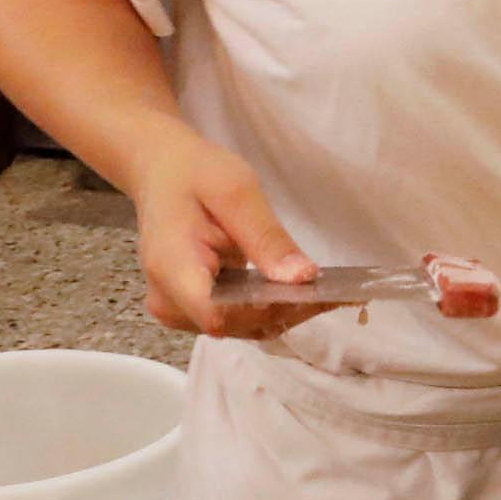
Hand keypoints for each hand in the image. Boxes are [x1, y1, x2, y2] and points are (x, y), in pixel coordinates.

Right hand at [127, 132, 331, 339]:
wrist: (162, 173)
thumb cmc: (193, 174)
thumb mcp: (235, 191)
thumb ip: (266, 237)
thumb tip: (302, 278)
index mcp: (172, 268)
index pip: (221, 314)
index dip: (270, 309)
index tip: (313, 293)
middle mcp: (171, 301)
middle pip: (237, 323)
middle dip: (288, 308)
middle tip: (338, 290)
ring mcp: (180, 312)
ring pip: (243, 326)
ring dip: (286, 311)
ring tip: (329, 292)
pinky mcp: (194, 312)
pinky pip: (239, 319)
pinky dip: (273, 308)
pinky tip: (303, 293)